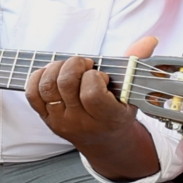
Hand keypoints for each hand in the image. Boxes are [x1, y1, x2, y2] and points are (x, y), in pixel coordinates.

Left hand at [24, 36, 158, 144]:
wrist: (104, 142)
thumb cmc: (118, 112)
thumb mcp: (131, 93)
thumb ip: (135, 63)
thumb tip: (149, 40)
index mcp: (107, 118)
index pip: (92, 94)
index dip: (93, 77)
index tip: (100, 74)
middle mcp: (81, 122)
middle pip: (65, 85)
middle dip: (74, 65)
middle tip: (84, 65)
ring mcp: (61, 121)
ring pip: (47, 87)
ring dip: (57, 68)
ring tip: (70, 67)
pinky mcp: (46, 118)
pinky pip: (32, 94)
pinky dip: (38, 77)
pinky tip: (52, 73)